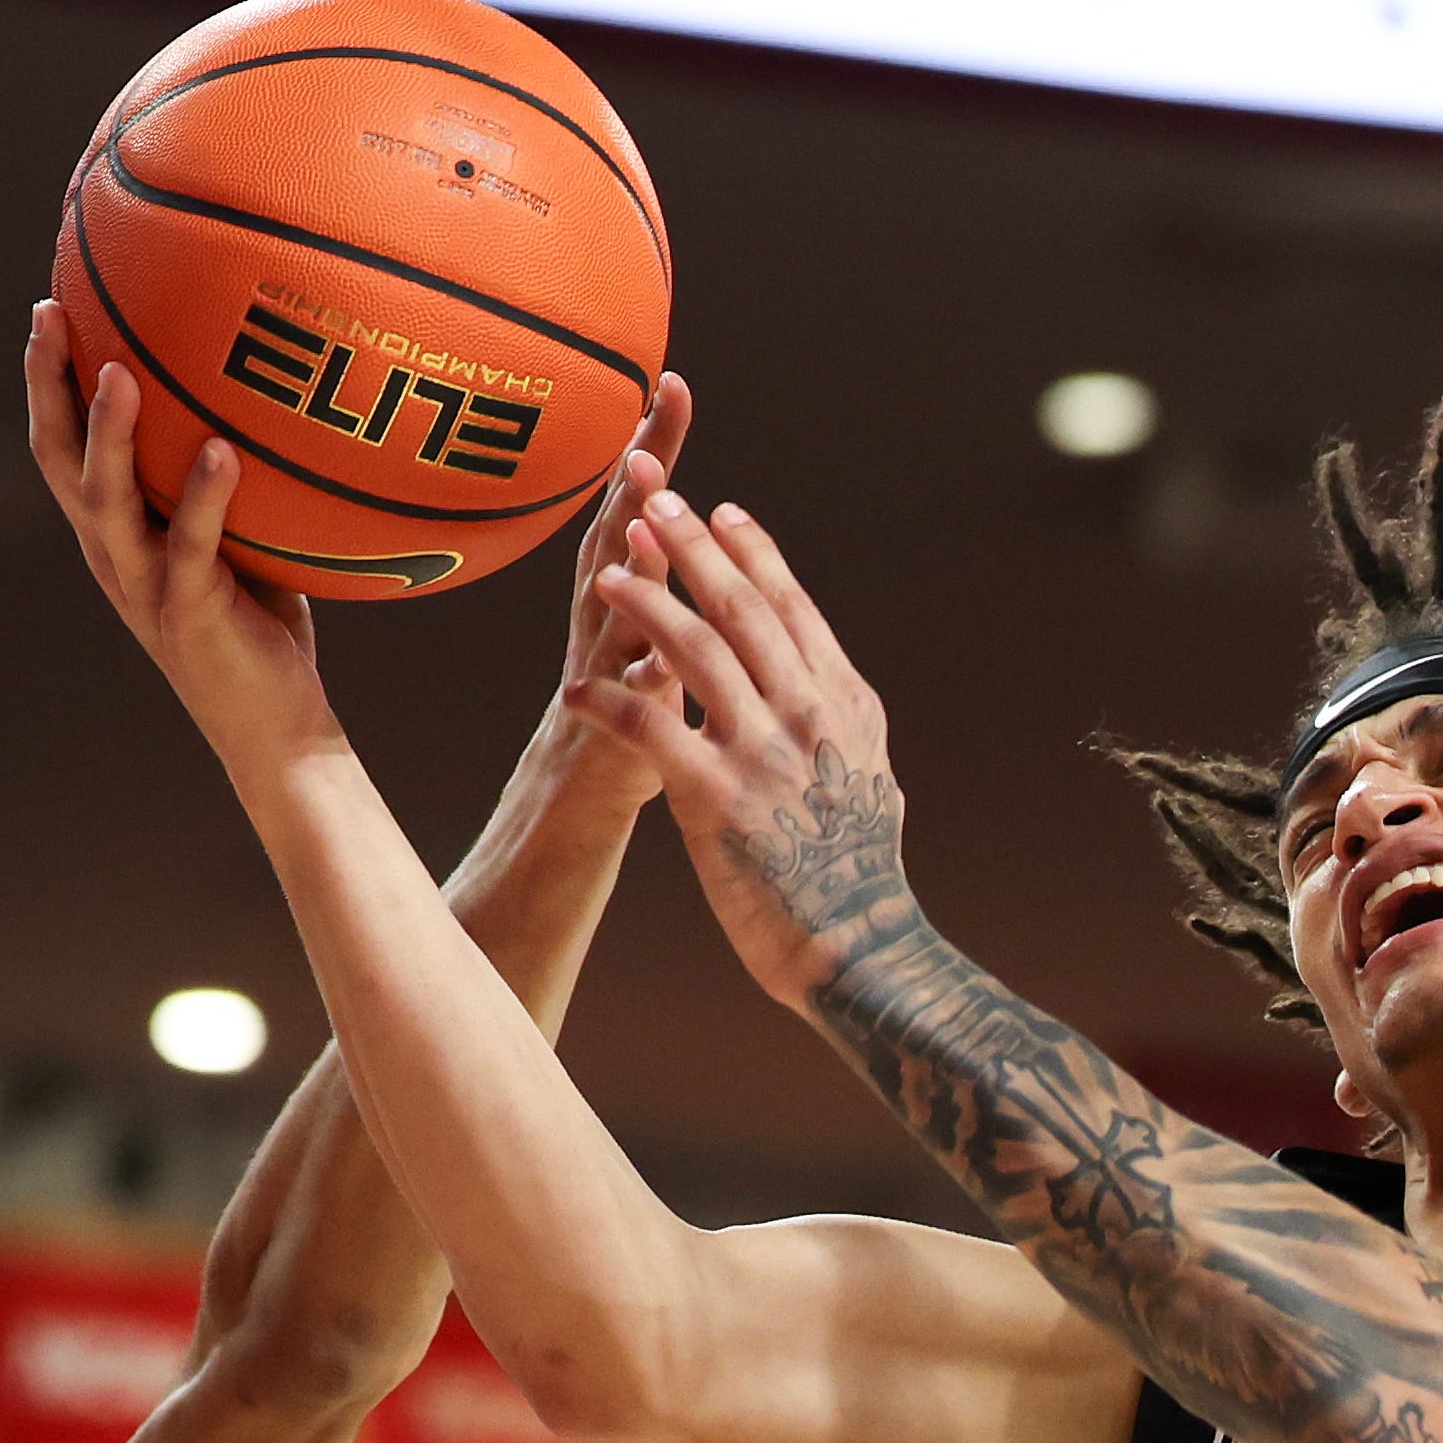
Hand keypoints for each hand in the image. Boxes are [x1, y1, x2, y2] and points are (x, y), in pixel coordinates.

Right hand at [23, 302, 339, 774]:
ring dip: (109, 435)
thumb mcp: (241, 534)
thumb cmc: (262, 623)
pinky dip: (207, 498)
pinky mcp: (188, 615)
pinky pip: (191, 548)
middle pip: (57, 460)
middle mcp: (113, 555)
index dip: (46, 379)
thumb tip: (273, 391)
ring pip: (106, 501)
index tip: (50, 304)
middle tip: (50, 312)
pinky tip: (225, 452)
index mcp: (115, 533)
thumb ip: (234, 476)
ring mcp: (144, 586)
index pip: (61, 445)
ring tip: (118, 372)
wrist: (275, 728)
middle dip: (48, 385)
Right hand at [500, 371, 694, 824]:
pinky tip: (658, 659)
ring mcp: (608, 665)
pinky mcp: (616, 722)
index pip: (642, 502)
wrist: (585, 790)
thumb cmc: (633, 704)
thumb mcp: (653, 626)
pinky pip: (628, 696)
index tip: (672, 385)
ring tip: (647, 520)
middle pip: (619, 535)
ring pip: (617, 606)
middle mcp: (607, 613)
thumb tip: (682, 508)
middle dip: (634, 483)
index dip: (655, 446)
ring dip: (631, 566)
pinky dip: (641, 678)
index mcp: (625, 586)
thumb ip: (666, 574)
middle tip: (647, 431)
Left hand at [568, 489, 917, 1011]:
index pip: (792, 607)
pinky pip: (651, 732)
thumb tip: (834, 693)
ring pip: (695, 651)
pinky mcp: (717, 797)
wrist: (859, 946)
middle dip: (692, 548)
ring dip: (646, 602)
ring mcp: (763, 751)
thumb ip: (841, 727)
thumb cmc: (859, 875)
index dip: (753, 553)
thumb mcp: (870, 779)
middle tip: (652, 497)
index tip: (719, 511)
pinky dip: (608, 704)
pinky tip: (573, 691)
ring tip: (607, 572)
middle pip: (742, 608)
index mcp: (842, 703)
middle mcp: (806, 713)